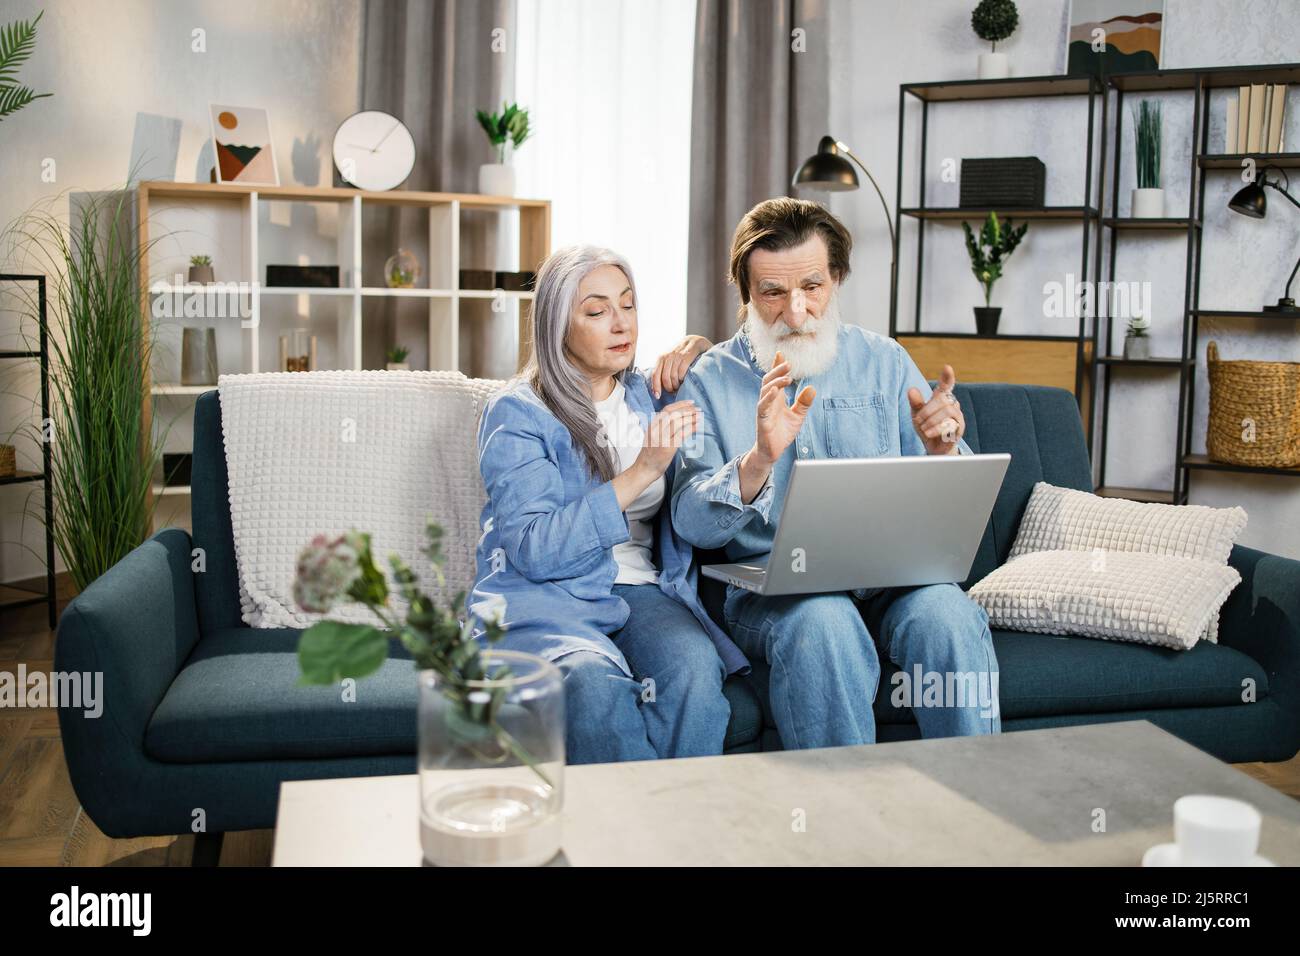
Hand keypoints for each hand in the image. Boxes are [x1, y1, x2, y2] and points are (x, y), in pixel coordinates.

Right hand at [632, 400, 699, 478]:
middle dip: (687, 410)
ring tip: (699, 416)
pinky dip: (691, 428)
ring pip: (678, 422)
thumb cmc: (650, 454)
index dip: (680, 404)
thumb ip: (661, 427)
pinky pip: (682, 434)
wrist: (645, 469)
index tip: (691, 402)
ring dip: (691, 418)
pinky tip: (697, 426)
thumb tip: (677, 418)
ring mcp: (661, 439)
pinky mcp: (668, 448)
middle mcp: (655, 431)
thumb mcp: (652, 436)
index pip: (666, 410)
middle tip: (698, 409)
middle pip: (673, 414)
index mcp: (652, 426)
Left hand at [651, 334, 710, 397]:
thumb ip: (665, 370)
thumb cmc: (683, 355)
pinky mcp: (688, 355)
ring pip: (673, 376)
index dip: (655, 387)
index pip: (655, 374)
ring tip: (680, 386)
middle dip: (669, 388)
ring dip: (677, 385)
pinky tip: (685, 380)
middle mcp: (668, 356)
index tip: (658, 396)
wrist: (697, 341)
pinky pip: (682, 372)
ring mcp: (678, 355)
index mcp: (662, 358)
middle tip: (674, 391)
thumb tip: (656, 389)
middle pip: (665, 378)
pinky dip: (683, 379)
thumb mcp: (672, 360)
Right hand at [753, 349, 815, 466]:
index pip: (775, 378)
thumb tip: (812, 388)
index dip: (777, 366)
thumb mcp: (798, 416)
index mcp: (776, 398)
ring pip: (765, 389)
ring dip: (775, 381)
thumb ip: (804, 403)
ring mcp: (764, 409)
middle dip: (777, 370)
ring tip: (787, 377)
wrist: (772, 451)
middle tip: (788, 363)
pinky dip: (768, 397)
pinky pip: (762, 405)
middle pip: (769, 379)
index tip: (781, 354)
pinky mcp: (762, 419)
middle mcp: (768, 400)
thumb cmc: (782, 432)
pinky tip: (775, 390)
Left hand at [907, 364, 963, 454]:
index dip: (947, 377)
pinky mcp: (959, 428)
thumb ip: (915, 402)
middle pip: (942, 400)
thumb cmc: (926, 427)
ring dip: (931, 420)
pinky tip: (928, 433)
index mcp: (942, 399)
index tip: (947, 367)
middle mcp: (952, 405)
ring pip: (947, 412)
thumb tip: (912, 390)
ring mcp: (957, 416)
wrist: (933, 447)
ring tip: (923, 428)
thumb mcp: (917, 414)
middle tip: (918, 420)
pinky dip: (936, 429)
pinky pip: (950, 425)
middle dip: (927, 410)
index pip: (946, 385)